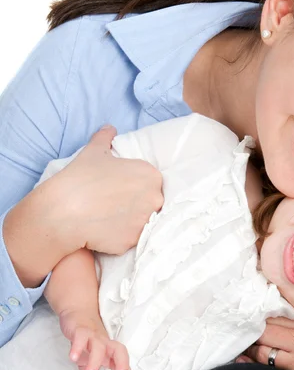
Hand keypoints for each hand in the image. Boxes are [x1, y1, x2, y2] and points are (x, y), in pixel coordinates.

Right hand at [47, 125, 163, 254]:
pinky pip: (129, 238)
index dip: (135, 185)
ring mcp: (145, 221)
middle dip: (136, 203)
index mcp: (151, 175)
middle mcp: (154, 199)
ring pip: (142, 221)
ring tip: (108, 217)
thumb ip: (105, 138)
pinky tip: (103, 229)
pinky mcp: (133, 241)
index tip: (120, 188)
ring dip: (129, 220)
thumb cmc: (80, 178)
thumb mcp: (93, 152)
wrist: (62, 212)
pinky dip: (118, 235)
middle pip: (151, 202)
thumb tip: (109, 128)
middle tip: (113, 203)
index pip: (151, 181)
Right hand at [59, 310, 135, 369]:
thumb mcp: (87, 362)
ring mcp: (93, 336)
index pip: (123, 366)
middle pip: (120, 351)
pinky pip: (81, 338)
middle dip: (122, 364)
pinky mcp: (80, 330)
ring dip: (94, 361)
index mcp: (110, 353)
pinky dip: (78, 347)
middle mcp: (105, 344)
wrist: (79, 314)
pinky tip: (73, 357)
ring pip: (98, 347)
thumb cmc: (87, 341)